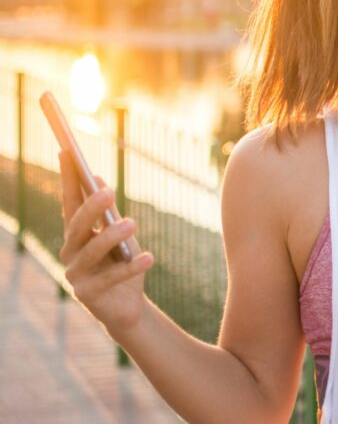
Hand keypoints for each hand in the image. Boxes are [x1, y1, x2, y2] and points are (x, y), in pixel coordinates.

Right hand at [58, 150, 153, 331]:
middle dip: (91, 208)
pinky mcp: (88, 296)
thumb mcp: (119, 234)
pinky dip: (131, 267)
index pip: (69, 202)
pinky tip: (148, 257)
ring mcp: (76, 276)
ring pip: (91, 252)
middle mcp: (70, 253)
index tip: (67, 152)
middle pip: (77, 226)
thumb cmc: (122, 264)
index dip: (67, 179)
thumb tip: (96, 178)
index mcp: (76, 235)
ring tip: (131, 224)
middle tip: (107, 191)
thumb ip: (107, 212)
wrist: (126, 307)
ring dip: (111, 236)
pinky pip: (111, 278)